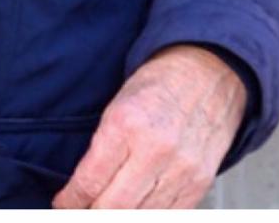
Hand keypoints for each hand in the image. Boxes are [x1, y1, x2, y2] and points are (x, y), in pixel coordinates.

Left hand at [50, 45, 243, 208]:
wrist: (213, 69)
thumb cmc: (162, 85)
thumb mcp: (118, 105)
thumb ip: (100, 150)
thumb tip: (82, 191)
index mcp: (127, 124)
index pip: (88, 184)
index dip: (70, 202)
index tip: (66, 203)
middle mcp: (156, 148)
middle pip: (112, 208)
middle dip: (93, 212)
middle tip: (86, 207)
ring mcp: (182, 167)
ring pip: (141, 216)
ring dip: (122, 214)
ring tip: (113, 205)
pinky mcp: (201, 180)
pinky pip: (170, 214)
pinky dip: (150, 213)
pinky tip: (142, 204)